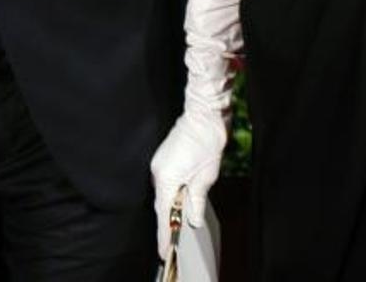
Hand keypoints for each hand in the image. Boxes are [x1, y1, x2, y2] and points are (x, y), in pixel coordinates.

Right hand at [150, 109, 225, 261]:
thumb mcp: (207, 175)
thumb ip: (197, 199)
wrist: (203, 114)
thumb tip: (192, 219)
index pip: (164, 212)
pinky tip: (177, 204)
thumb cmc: (207, 141)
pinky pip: (164, 184)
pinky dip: (170, 196)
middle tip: (169, 246)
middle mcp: (158, 172)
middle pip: (161, 205)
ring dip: (169, 210)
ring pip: (162, 194)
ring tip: (174, 229)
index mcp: (167, 177)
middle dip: (165, 225)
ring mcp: (158, 164)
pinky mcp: (163, 159)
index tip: (163, 251)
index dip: (164, 233)